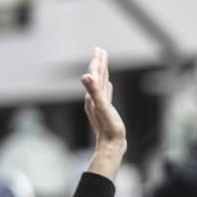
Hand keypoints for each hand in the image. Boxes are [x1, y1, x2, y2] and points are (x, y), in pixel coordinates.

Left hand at [80, 47, 126, 180]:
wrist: (111, 146)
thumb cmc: (109, 128)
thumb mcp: (102, 107)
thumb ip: (94, 91)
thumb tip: (85, 76)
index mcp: (92, 96)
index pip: (94, 74)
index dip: (97, 61)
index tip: (99, 49)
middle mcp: (93, 99)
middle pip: (96, 77)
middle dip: (99, 63)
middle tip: (100, 51)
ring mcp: (99, 105)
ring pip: (100, 84)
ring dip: (102, 73)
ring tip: (104, 64)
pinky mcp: (106, 111)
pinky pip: (105, 94)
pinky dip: (107, 87)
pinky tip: (109, 85)